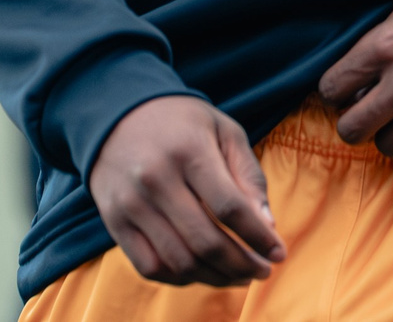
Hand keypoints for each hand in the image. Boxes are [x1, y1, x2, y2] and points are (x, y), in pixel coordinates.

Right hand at [90, 95, 285, 285]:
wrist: (118, 114)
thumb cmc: (183, 123)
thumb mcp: (224, 131)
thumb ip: (249, 175)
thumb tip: (268, 225)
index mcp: (188, 150)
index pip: (230, 208)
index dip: (258, 237)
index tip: (278, 253)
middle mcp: (156, 178)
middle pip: (206, 241)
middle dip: (242, 265)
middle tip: (262, 271)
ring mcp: (131, 203)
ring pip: (180, 261)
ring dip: (216, 277)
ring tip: (238, 276)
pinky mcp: (114, 221)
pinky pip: (150, 267)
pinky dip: (181, 278)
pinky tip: (202, 272)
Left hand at [319, 0, 392, 157]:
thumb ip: (374, 50)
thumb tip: (355, 87)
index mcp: (384, 46)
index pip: (331, 89)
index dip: (336, 91)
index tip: (347, 90)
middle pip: (351, 129)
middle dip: (353, 122)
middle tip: (366, 112)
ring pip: (386, 146)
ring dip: (389, 132)